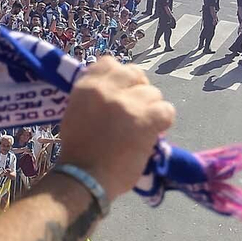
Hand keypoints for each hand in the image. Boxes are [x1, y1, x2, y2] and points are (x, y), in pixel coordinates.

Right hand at [56, 57, 174, 202]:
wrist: (85, 177)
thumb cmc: (78, 151)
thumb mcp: (75, 113)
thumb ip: (93, 97)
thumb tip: (114, 92)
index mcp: (87, 86)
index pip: (110, 63)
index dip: (120, 77)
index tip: (121, 91)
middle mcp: (108, 89)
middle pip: (135, 74)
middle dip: (138, 89)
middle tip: (137, 109)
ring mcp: (129, 103)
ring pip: (153, 93)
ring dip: (150, 109)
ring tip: (143, 126)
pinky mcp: (146, 120)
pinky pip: (166, 110)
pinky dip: (163, 122)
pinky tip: (154, 133)